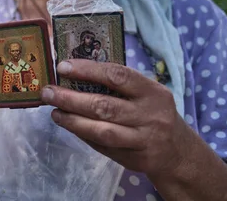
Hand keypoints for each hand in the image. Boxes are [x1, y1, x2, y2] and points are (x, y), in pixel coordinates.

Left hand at [41, 59, 194, 177]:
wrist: (178, 151)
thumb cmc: (153, 112)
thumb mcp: (146, 93)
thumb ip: (118, 83)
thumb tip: (74, 72)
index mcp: (153, 92)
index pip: (117, 75)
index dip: (88, 70)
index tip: (63, 67)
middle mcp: (150, 116)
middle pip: (104, 106)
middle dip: (71, 99)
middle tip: (48, 92)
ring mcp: (143, 140)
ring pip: (101, 131)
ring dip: (73, 121)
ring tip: (54, 112)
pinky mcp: (134, 159)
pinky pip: (102, 146)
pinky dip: (83, 135)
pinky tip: (69, 126)